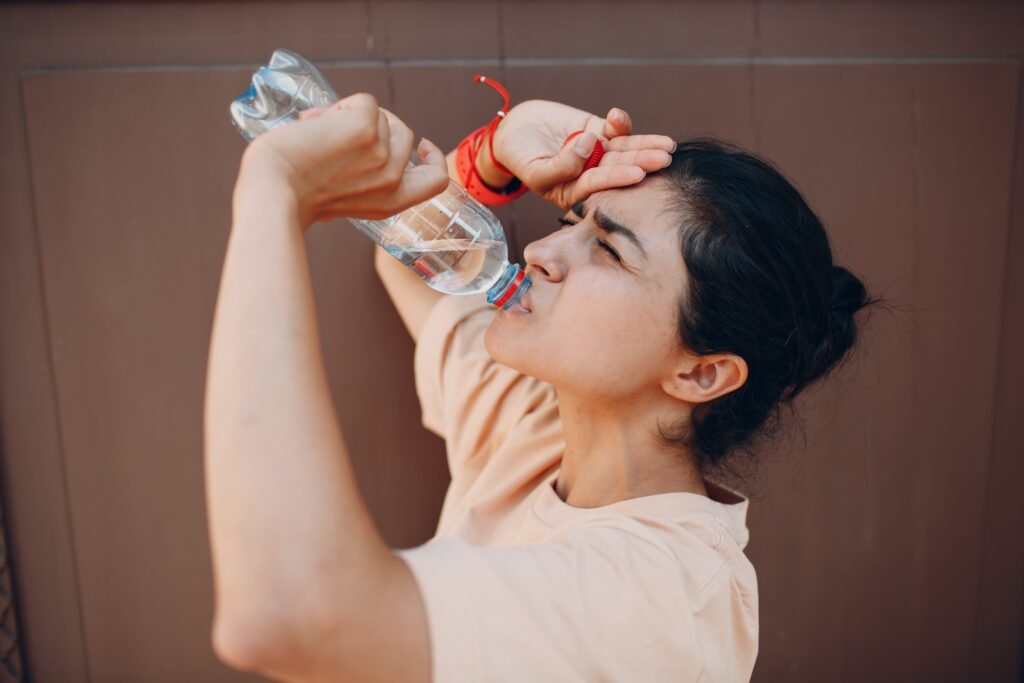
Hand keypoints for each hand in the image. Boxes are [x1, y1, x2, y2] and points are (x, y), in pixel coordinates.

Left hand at [238, 93, 448, 227]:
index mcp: (391, 202)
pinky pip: (364, 101)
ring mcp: (381, 152)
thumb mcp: (344, 199)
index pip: (436, 180)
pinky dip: (340, 106)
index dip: (434, 158)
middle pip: (403, 133)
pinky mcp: (365, 127)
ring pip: (380, 115)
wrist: (273, 188)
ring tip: (319, 133)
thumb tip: (356, 147)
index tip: (423, 144)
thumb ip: (363, 182)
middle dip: (374, 125)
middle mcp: (392, 179)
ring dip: (349, 116)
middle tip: (337, 132)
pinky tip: (316, 123)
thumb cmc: (295, 196)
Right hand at [484, 100, 675, 208]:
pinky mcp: (598, 132)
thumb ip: (560, 165)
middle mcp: (590, 174)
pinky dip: (619, 122)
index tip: (639, 174)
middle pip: (620, 168)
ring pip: (625, 150)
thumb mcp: (535, 169)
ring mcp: (597, 152)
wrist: (514, 131)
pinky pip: (615, 129)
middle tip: (664, 159)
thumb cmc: (519, 156)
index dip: (619, 179)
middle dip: (642, 162)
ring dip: (644, 145)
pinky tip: (617, 116)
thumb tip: (588, 144)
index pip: (600, 185)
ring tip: (667, 144)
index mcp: (575, 193)